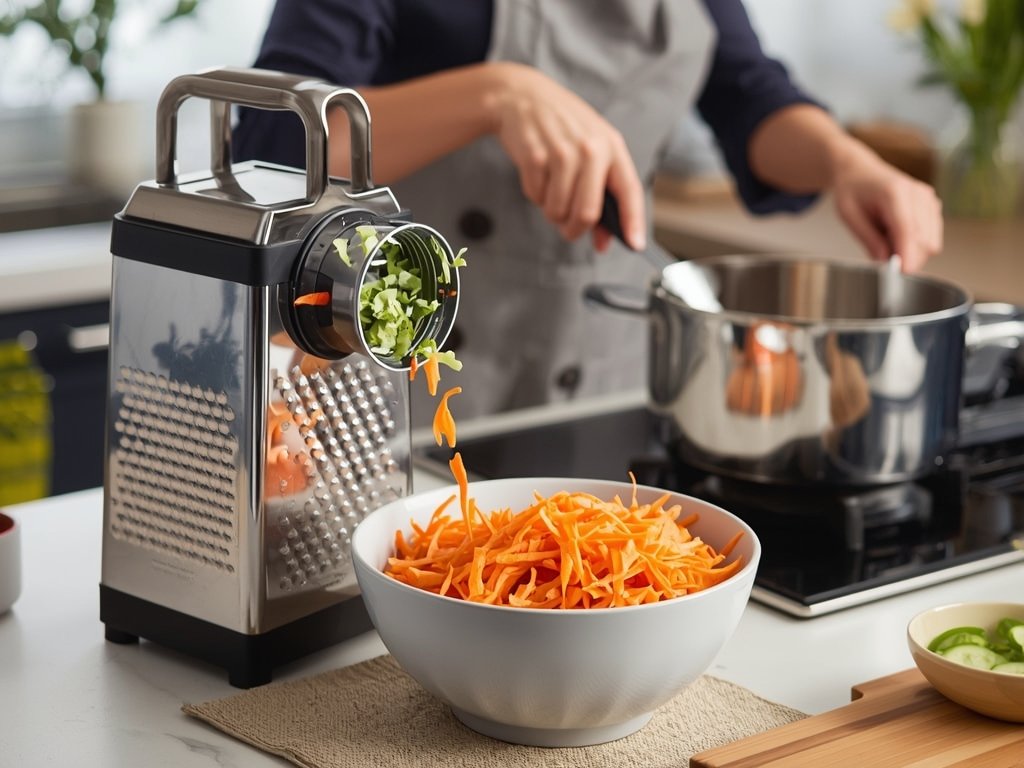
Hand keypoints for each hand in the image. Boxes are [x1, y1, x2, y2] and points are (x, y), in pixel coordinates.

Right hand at [485, 62, 646, 250]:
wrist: (522, 96)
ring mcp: (561, 152)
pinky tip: (537, 174)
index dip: (633, 220)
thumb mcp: (590, 149)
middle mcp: (590, 148)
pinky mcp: (534, 156)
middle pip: (587, 212)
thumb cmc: (562, 128)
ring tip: (550, 191)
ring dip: (552, 212)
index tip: (635, 244)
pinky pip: (536, 197)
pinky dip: (535, 195)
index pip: (629, 189)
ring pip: (558, 210)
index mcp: (611, 146)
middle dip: (575, 230)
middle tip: (568, 231)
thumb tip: (602, 242)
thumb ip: (600, 193)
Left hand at [830, 146, 942, 272]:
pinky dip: (915, 244)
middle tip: (881, 255)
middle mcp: (918, 194)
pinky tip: (896, 233)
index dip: (907, 253)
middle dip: (907, 257)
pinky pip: (931, 237)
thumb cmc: (852, 191)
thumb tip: (886, 262)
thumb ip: (869, 239)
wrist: (860, 171)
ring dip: (911, 251)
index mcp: (895, 193)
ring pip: (931, 242)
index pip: (907, 229)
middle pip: (924, 239)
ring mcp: (929, 199)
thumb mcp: (849, 216)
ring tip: (885, 236)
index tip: (904, 272)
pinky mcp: (933, 207)